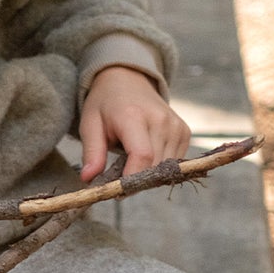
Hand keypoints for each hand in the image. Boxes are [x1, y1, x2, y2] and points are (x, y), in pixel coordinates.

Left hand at [78, 65, 191, 181]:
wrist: (128, 80)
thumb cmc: (106, 105)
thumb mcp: (90, 125)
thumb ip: (92, 153)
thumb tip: (89, 180)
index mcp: (134, 116)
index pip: (142, 156)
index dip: (132, 180)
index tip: (117, 192)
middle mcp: (161, 120)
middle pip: (155, 166)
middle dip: (137, 181)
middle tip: (118, 179)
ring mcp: (176, 126)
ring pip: (166, 169)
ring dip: (148, 174)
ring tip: (130, 162)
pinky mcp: (185, 132)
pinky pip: (174, 163)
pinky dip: (159, 166)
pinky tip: (146, 155)